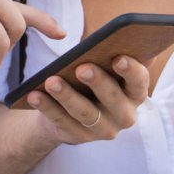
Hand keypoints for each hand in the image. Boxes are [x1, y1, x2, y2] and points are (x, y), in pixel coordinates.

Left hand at [26, 55, 148, 143]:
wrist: (74, 109)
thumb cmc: (94, 77)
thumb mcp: (106, 67)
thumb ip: (114, 53)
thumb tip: (126, 36)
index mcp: (135, 93)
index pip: (139, 82)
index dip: (131, 70)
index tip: (118, 57)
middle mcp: (124, 115)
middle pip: (112, 98)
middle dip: (97, 82)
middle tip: (82, 68)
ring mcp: (102, 129)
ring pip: (84, 112)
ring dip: (67, 96)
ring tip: (51, 80)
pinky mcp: (79, 137)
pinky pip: (61, 121)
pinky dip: (47, 107)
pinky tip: (34, 95)